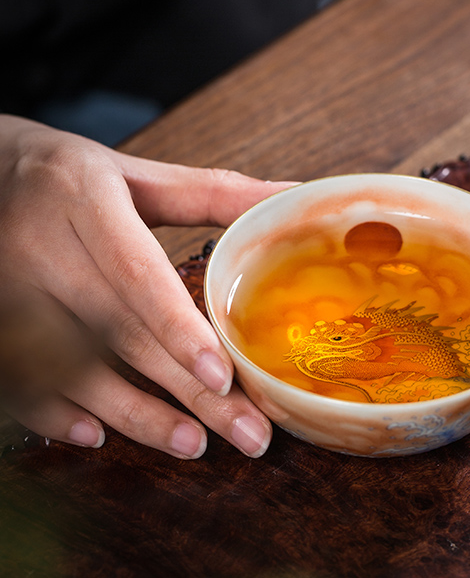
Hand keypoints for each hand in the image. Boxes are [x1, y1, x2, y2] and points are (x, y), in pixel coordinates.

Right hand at [0, 115, 293, 458]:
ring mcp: (7, 293)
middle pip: (122, 335)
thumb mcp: (136, 173)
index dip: (180, 330)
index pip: (136, 276)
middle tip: (248, 433)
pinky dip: (59, 415)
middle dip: (187, 392)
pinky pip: (22, 381)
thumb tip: (293, 196)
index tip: (224, 377)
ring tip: (195, 445)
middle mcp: (40, 251)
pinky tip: (100, 436)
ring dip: (136, 415)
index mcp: (85, 202)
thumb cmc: (69, 176)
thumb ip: (212, 192)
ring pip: (76, 370)